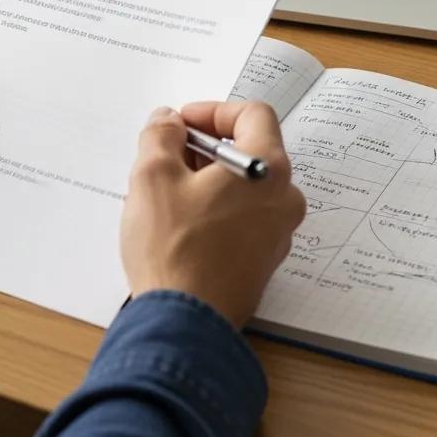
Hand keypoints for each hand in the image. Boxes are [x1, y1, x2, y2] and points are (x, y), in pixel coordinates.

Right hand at [120, 100, 305, 328]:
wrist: (183, 325)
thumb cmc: (172, 247)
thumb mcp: (153, 175)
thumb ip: (161, 135)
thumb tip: (168, 121)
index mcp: (268, 170)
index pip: (252, 114)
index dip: (212, 111)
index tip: (180, 125)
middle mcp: (284, 200)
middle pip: (248, 150)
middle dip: (204, 147)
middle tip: (166, 157)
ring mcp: (277, 235)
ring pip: (243, 187)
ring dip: (206, 179)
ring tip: (166, 193)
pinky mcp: (262, 262)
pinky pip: (242, 218)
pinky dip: (214, 209)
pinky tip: (178, 224)